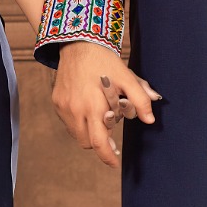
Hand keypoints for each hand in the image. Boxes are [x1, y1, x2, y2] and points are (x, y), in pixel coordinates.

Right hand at [51, 41, 160, 167]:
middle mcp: (75, 110)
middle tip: (111, 128)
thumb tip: (149, 120)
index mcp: (94, 106)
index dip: (107, 157)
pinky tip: (88, 105)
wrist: (78, 43)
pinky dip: (80, 121)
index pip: (99, 142)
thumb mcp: (127, 78)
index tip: (115, 163)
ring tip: (99, 111)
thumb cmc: (105, 61)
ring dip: (89, 130)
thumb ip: (140, 99)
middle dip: (101, 141)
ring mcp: (64, 107)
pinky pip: (69, 122)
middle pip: (88, 142)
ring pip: (77, 134)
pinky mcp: (57, 102)